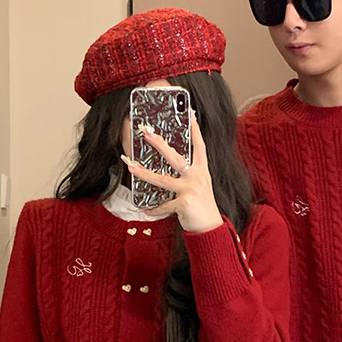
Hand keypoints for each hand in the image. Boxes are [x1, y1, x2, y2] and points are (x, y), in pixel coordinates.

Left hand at [120, 112, 223, 233]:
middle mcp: (197, 176)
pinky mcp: (184, 203)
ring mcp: (191, 189)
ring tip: (130, 166)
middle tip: (146, 132)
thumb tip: (168, 165)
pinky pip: (163, 205)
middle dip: (159, 144)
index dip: (195, 129)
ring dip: (144, 173)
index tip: (190, 112)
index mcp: (201, 170)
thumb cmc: (202, 206)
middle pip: (175, 157)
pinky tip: (145, 209)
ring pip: (162, 179)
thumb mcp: (199, 186)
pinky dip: (153, 209)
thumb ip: (188, 174)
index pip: (199, 145)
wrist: (211, 228)